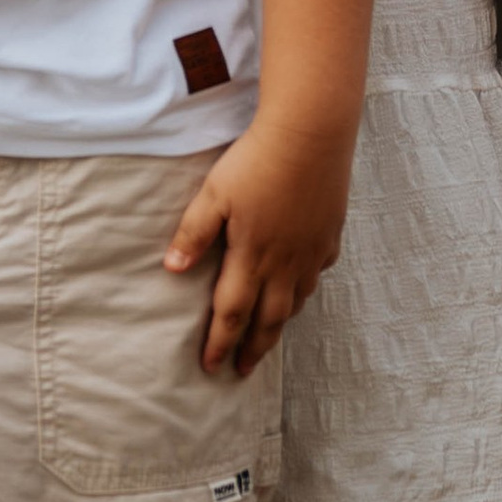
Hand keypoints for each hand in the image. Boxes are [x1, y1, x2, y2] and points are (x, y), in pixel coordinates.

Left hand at [163, 112, 355, 375]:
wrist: (311, 131)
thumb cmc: (257, 159)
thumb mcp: (215, 192)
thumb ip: (194, 232)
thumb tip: (171, 269)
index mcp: (252, 256)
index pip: (232, 313)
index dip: (220, 343)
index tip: (211, 367)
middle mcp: (284, 263)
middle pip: (269, 320)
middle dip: (253, 349)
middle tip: (243, 370)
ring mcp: (311, 250)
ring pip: (296, 301)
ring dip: (280, 322)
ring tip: (269, 333)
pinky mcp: (330, 233)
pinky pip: (317, 272)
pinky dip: (306, 287)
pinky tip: (301, 284)